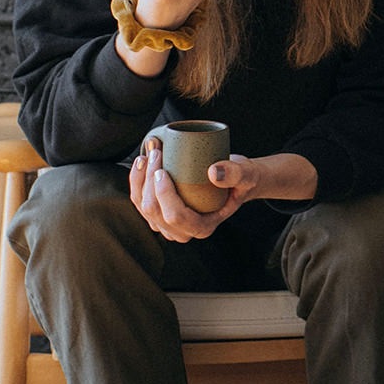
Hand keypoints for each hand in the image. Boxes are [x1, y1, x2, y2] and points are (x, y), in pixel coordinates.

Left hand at [129, 137, 245, 242]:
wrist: (236, 182)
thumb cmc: (241, 180)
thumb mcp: (246, 174)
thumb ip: (235, 174)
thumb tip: (214, 172)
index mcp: (202, 227)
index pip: (176, 217)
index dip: (164, 195)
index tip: (162, 170)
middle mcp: (183, 231)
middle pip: (154, 210)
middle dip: (149, 179)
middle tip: (156, 152)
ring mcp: (168, 225)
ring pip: (143, 206)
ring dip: (140, 179)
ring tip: (147, 154)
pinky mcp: (159, 215)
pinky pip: (140, 202)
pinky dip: (137, 181)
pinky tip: (142, 163)